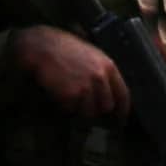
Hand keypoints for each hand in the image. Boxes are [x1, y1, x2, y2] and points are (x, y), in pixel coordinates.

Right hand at [12, 24, 126, 115]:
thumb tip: (108, 93)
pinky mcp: (71, 95)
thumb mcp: (92, 54)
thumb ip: (103, 72)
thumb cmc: (65, 48)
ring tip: (70, 95)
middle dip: (96, 108)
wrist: (42, 46)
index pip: (123, 94)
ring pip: (89, 111)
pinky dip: (65, 105)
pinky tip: (60, 92)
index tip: (120, 119)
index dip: (122, 109)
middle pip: (106, 106)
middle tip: (85, 105)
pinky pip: (71, 109)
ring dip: (80, 108)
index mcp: (108, 66)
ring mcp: (86, 87)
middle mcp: (100, 78)